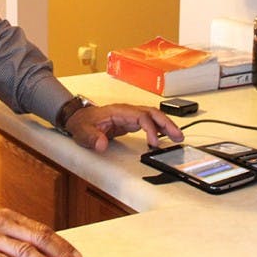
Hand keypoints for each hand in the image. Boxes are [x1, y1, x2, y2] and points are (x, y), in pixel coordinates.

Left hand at [65, 102, 184, 151]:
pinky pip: (149, 122)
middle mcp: (127, 111)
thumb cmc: (82, 123)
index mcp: (118, 111)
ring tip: (178, 137)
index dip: (150, 129)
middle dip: (167, 123)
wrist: (77, 118)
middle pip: (152, 113)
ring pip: (153, 116)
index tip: (154, 143)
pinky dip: (159, 128)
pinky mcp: (130, 122)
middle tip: (178, 136)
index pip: (141, 116)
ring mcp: (129, 115)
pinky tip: (165, 136)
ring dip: (166, 125)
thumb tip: (102, 144)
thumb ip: (92, 138)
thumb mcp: (82, 132)